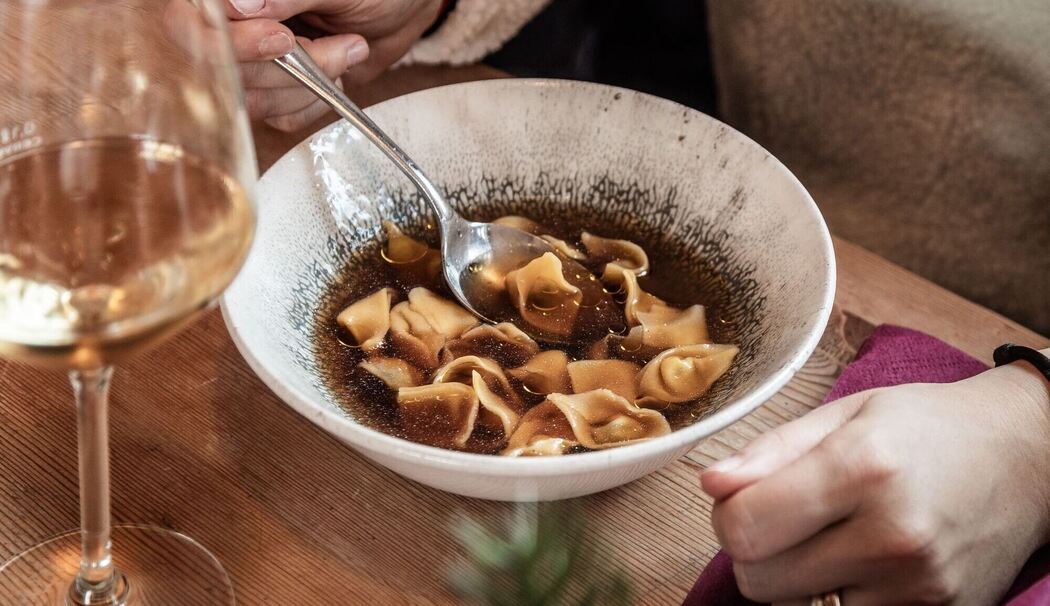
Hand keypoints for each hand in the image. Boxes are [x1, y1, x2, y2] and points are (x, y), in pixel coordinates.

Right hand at [226, 0, 442, 130]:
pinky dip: (315, 102)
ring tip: (350, 49)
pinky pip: (279, 116)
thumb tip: (242, 4)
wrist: (402, 7)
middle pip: (228, 70)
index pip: (199, 24)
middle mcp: (235, 27)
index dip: (237, 42)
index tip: (284, 39)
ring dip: (309, 85)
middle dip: (290, 68)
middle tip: (342, 44)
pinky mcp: (273, 90)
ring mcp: (251, 62)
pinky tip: (338, 73)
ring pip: (254, 99)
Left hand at [701, 360, 1049, 604]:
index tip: (743, 498)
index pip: (743, 527)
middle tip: (784, 518)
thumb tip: (709, 483)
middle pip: (759, 580)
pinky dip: (834, 599)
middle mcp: (893, 534)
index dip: (727, 514)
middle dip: (754, 549)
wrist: (1028, 455)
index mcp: (863, 468)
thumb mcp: (845, 414)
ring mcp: (918, 585)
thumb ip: (770, 451)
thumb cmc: (927, 426)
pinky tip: (856, 563)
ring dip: (793, 580)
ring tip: (827, 538)